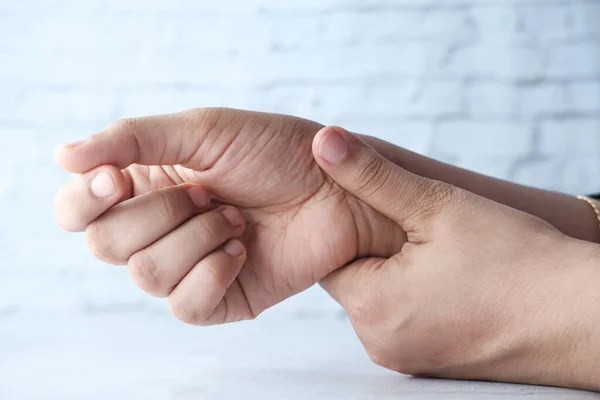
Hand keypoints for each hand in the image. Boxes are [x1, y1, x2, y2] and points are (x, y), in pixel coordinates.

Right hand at [53, 108, 404, 324]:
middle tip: (210, 192)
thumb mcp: (203, 130)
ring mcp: (189, 266)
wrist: (337, 186)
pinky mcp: (220, 298)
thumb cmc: (276, 151)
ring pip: (145, 275)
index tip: (114, 178)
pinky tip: (244, 249)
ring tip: (238, 217)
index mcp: (146, 186)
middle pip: (106, 244)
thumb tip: (61, 157)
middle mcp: (159, 229)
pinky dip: (212, 272)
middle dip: (160, 213)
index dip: (83, 200)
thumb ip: (132, 139)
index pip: (77, 210)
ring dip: (196, 237)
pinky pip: (185, 306)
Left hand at [313, 126, 599, 389]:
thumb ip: (371, 173)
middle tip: (420, 227)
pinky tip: (452, 277)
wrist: (583, 319)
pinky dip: (418, 296)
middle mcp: (379, 342)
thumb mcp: (436, 204)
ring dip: (399, 271)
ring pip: (381, 298)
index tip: (385, 209)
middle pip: (356, 278)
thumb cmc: (516, 261)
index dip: (354, 226)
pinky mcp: (430, 363)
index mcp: (371, 306)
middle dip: (379, 248)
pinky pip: (405, 318)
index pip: (332, 255)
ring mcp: (405, 357)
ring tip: (441, 251)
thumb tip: (323, 140)